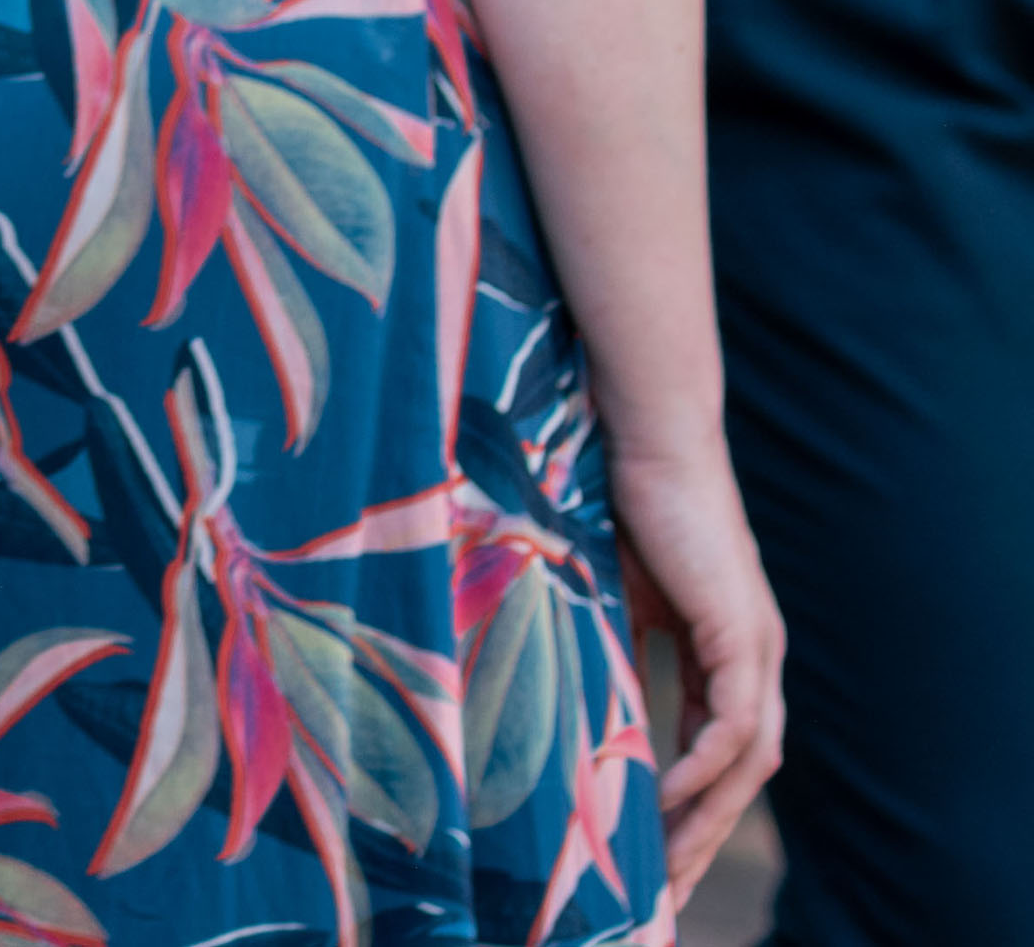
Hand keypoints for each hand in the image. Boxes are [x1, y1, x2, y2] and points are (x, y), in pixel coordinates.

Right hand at [616, 434, 784, 873]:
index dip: (688, 801)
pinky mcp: (742, 632)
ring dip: (707, 816)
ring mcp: (755, 647)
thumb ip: (607, 637)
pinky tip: (668, 792)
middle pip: (743, 772)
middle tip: (659, 887)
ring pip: (747, 760)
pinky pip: (733, 725)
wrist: (648, 432)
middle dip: (700, 833)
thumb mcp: (610, 586)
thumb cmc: (619, 493)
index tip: (646, 844)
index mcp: (724, 647)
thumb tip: (564, 684)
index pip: (717, 747)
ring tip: (663, 861)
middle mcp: (753, 657)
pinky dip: (704, 765)